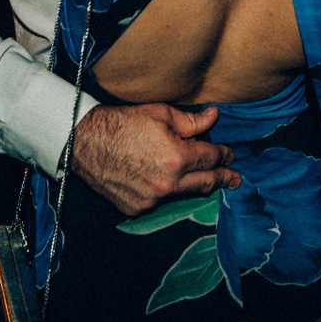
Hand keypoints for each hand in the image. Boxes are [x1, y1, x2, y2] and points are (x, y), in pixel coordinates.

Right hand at [70, 103, 239, 216]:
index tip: (230, 155)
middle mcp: (167, 184)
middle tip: (236, 179)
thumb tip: (214, 117)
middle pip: (205, 183)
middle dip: (224, 179)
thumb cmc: (121, 123)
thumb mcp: (160, 113)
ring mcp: (151, 199)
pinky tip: (165, 180)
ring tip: (208, 180)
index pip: (211, 159)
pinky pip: (160, 200)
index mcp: (177, 158)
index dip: (224, 155)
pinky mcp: (136, 208)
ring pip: (183, 193)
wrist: (84, 142)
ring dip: (195, 185)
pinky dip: (166, 190)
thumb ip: (191, 121)